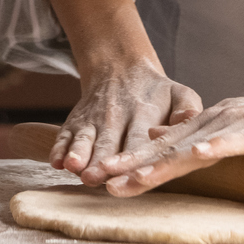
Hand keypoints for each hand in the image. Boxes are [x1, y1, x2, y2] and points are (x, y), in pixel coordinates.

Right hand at [53, 57, 202, 182]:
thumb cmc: (156, 91)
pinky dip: (59, 148)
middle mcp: (116, 117)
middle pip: (108, 142)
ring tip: (73, 166)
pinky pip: (65, 134)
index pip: (138, 138)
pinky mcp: (77, 121)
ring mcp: (93, 119)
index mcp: (143, 112)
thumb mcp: (179, 93)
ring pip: (84, 138)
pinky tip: (55, 162)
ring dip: (78, 152)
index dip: (132, 154)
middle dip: (100, 160)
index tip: (127, 169)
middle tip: (94, 177)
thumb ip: (187, 108)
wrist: (119, 67)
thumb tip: (188, 121)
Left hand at [90, 93, 243, 196]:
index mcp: (206, 127)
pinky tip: (200, 155)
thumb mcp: (226, 130)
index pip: (162, 148)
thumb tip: (152, 139)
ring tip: (135, 177)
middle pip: (169, 148)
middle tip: (101, 179)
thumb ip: (190, 134)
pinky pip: (240, 141)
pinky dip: (219, 146)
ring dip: (164, 162)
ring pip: (196, 146)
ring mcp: (240, 124)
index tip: (101, 176)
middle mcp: (216, 122)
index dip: (131, 162)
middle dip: (133, 165)